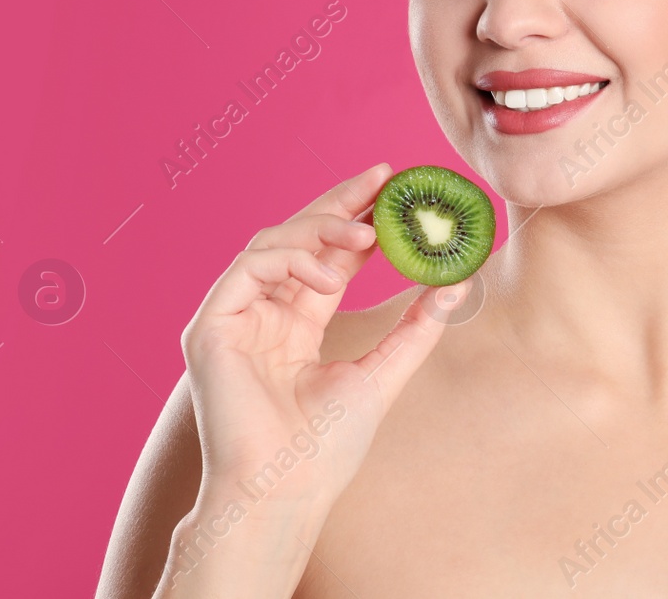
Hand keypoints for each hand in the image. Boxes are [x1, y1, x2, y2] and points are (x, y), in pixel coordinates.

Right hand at [180, 163, 468, 513]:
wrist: (285, 492)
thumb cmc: (326, 448)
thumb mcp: (384, 372)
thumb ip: (416, 326)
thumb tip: (457, 281)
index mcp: (296, 324)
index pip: (327, 255)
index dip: (357, 218)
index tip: (394, 186)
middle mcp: (262, 314)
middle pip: (298, 238)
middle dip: (340, 202)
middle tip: (383, 177)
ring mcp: (233, 319)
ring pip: (271, 242)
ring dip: (320, 228)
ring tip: (368, 234)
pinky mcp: (210, 327)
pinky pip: (248, 267)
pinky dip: (290, 260)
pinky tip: (329, 274)